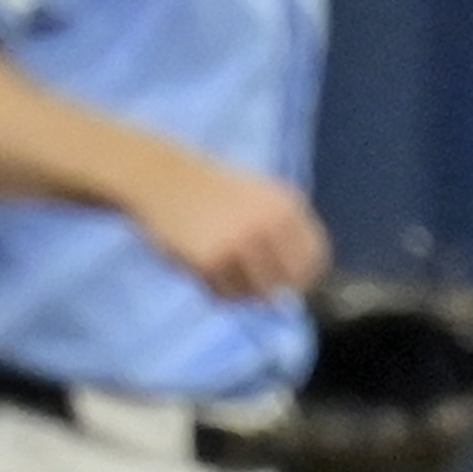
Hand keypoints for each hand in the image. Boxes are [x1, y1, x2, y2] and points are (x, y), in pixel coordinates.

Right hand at [126, 148, 330, 301]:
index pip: (314, 260)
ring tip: (218, 268)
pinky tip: (198, 265)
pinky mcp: (212, 259)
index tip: (284, 281)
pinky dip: (213, 288)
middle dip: (269, 287)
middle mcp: (269, 224)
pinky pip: (224, 295)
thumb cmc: (210, 192)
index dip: (301, 277)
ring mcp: (241, 242)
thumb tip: (302, 285)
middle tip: (243, 277)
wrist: (158, 176)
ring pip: (257, 294)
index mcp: (286, 206)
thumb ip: (284, 234)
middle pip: (288, 283)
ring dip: (239, 290)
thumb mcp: (259, 198)